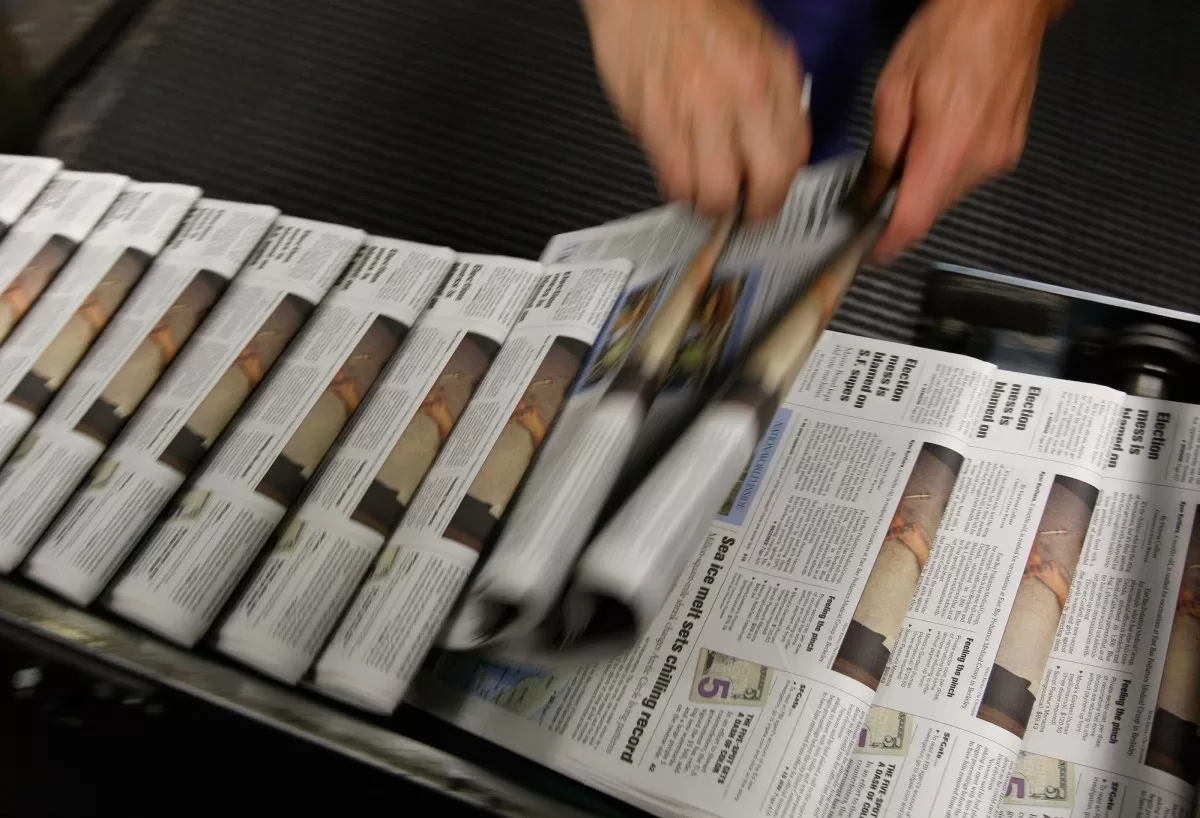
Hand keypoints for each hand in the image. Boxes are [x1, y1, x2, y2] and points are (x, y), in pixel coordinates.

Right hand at [580, 0, 810, 219]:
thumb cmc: (696, 14)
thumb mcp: (758, 45)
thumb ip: (772, 97)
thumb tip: (777, 146)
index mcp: (774, 75)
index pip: (796, 155)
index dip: (782, 189)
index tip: (769, 197)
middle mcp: (745, 93)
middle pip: (767, 184)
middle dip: (754, 212)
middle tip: (741, 213)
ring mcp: (701, 109)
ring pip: (718, 194)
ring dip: (710, 206)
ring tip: (703, 195)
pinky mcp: (658, 120)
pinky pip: (676, 182)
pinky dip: (677, 191)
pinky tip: (676, 177)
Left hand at [871, 0, 1063, 261]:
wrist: (1005, 7)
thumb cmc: (950, 35)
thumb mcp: (894, 93)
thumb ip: (882, 153)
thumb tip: (870, 193)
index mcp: (947, 151)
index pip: (913, 222)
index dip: (887, 245)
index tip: (869, 254)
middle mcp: (979, 162)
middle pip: (930, 210)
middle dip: (901, 207)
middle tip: (875, 190)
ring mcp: (1000, 156)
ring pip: (949, 193)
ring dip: (924, 184)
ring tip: (910, 146)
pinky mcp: (1010, 148)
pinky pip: (969, 173)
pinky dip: (947, 167)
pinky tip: (937, 136)